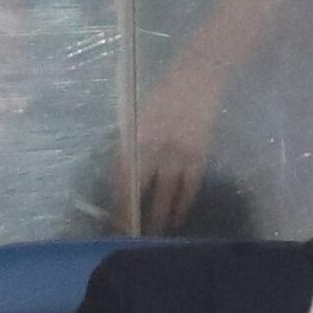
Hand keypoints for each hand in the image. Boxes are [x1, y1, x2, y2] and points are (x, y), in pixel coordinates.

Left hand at [116, 57, 225, 232]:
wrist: (198, 78)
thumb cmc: (164, 92)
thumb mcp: (138, 114)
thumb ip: (132, 140)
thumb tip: (125, 171)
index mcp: (137, 135)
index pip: (123, 174)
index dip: (119, 197)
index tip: (114, 216)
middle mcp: (156, 148)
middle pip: (141, 188)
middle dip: (134, 212)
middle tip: (128, 234)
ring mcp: (179, 154)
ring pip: (167, 193)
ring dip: (160, 215)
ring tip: (153, 235)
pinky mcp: (198, 156)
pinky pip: (189, 187)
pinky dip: (183, 204)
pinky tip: (177, 218)